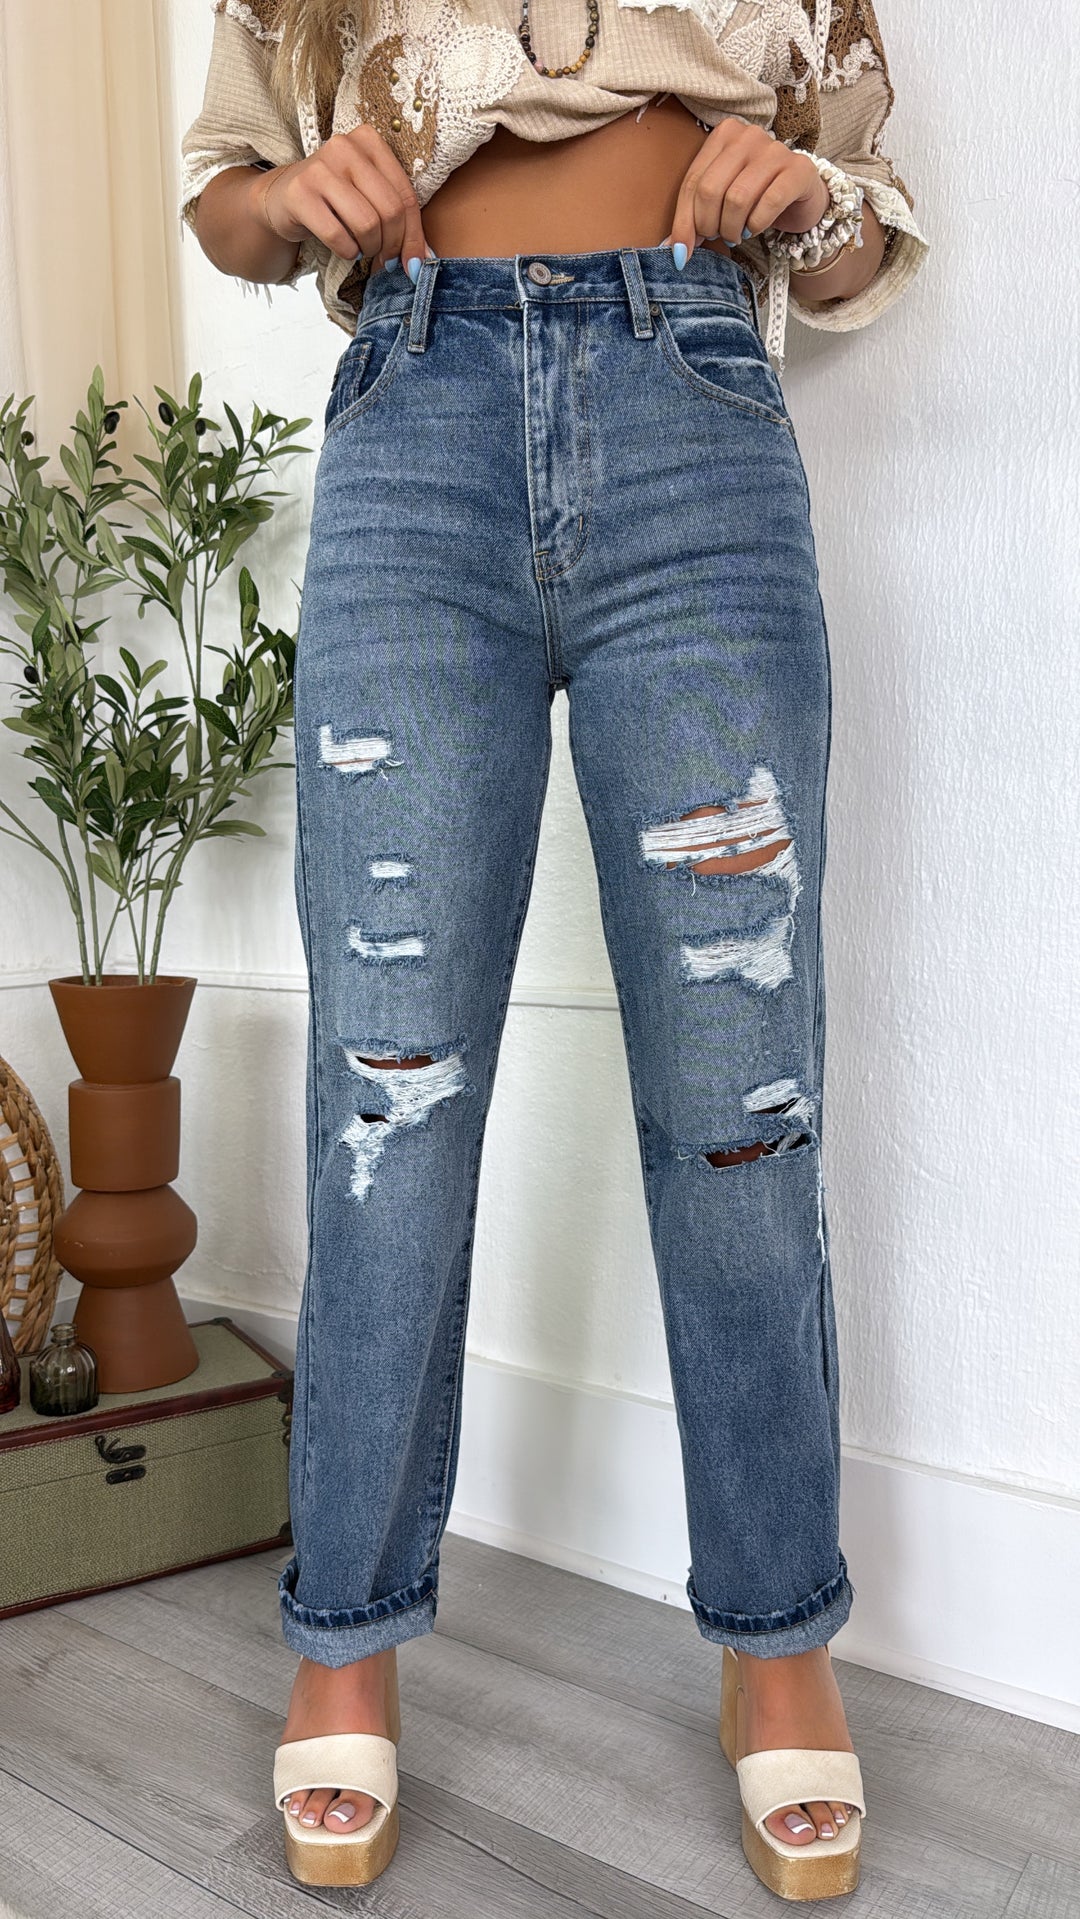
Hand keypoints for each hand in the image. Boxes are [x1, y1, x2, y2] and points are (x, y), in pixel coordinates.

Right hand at [256, 124, 429, 274]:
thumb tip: (425, 262)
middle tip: (385, 258)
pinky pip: (339, 236)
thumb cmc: (335, 199)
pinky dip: (347, 251)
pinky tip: (344, 247)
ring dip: (370, 248)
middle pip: (389, 210)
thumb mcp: (369, 197)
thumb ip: (399, 219)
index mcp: (368, 140)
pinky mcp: (300, 193)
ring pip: (367, 224)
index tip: (414, 264)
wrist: (283, 197)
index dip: (414, 236)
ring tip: (362, 248)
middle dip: (392, 245)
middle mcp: (344, 147)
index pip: (405, 195)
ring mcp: (319, 168)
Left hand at [666, 118, 830, 261]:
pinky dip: (756, 225)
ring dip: (732, 228)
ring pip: (737, 199)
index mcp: (724, 134)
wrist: (801, 196)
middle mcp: (749, 135)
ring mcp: (776, 149)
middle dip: (708, 225)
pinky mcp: (799, 169)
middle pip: (711, 190)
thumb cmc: (756, 195)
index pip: (692, 182)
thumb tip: (673, 249)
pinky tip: (754, 228)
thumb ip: (695, 217)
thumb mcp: (720, 200)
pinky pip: (768, 204)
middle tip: (717, 236)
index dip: (684, 221)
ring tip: (735, 234)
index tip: (683, 251)